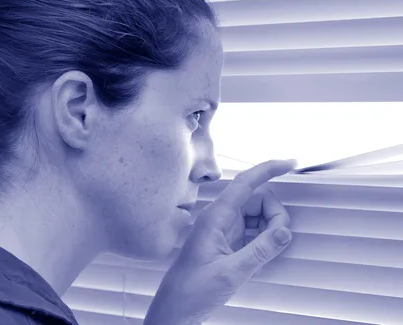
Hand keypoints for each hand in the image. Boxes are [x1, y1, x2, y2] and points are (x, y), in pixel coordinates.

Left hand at [144, 159, 296, 324]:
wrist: (177, 305)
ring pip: (258, 214)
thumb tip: (285, 232)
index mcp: (216, 217)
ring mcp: (224, 227)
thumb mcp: (231, 272)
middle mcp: (220, 217)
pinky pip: (254, 228)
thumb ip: (260, 251)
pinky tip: (260, 254)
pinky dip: (264, 237)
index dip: (268, 169)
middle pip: (257, 199)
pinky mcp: (228, 239)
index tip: (290, 163)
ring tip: (266, 252)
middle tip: (276, 240)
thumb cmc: (193, 289)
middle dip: (274, 214)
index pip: (245, 182)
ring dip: (270, 227)